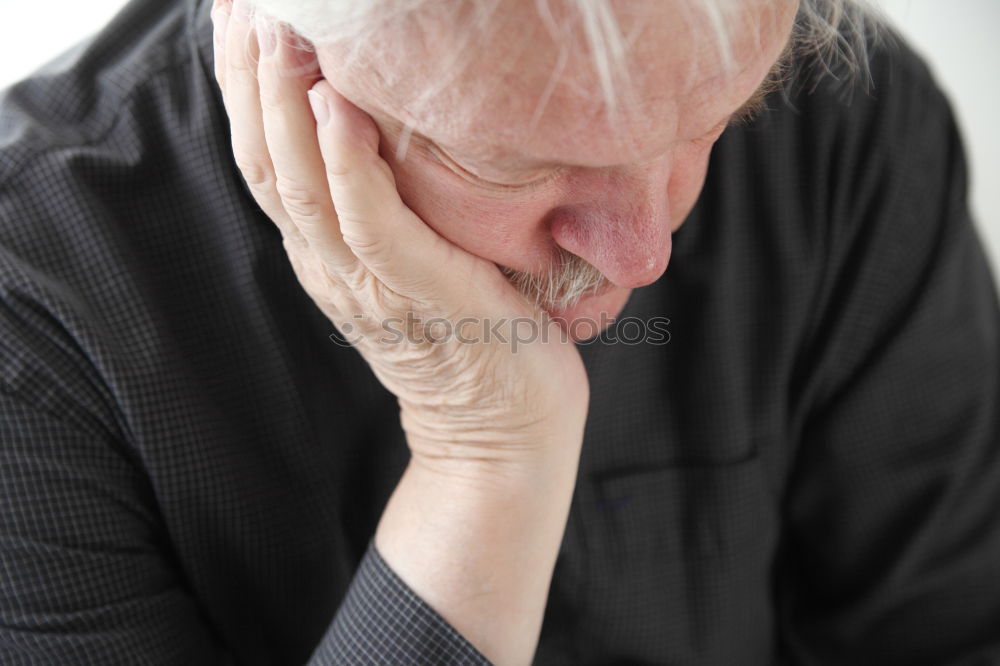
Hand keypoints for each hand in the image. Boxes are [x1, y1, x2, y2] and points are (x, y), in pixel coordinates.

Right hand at [210, 0, 588, 471]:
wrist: (503, 433)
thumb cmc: (471, 335)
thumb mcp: (411, 260)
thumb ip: (383, 208)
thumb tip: (376, 132)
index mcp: (327, 254)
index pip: (265, 161)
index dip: (240, 89)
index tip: (236, 18)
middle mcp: (332, 266)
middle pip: (265, 164)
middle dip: (246, 80)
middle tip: (240, 4)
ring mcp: (371, 284)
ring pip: (302, 188)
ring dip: (282, 108)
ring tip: (276, 34)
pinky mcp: (422, 294)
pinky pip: (373, 225)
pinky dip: (349, 167)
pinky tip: (337, 109)